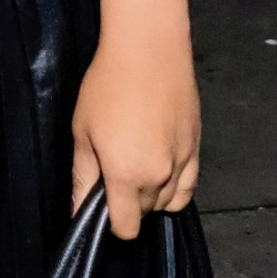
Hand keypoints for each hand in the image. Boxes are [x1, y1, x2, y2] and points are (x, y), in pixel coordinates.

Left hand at [71, 0, 202, 237]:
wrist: (148, 49)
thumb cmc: (106, 86)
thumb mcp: (82, 132)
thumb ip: (83, 178)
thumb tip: (79, 213)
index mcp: (127, 176)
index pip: (126, 228)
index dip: (112, 224)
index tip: (102, 207)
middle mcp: (159, 176)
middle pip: (145, 212)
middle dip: (129, 202)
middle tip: (114, 170)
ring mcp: (183, 163)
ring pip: (168, 201)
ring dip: (152, 194)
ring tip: (137, 163)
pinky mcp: (197, 147)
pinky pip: (189, 185)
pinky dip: (175, 186)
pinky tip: (162, 169)